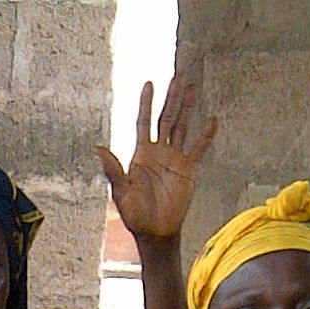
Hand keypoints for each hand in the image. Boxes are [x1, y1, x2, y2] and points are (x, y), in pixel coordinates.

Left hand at [96, 75, 216, 245]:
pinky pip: (198, 149)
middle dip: (171, 98)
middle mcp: (158, 152)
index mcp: (141, 154)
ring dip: (187, 108)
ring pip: (181, 127)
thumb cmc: (135, 215)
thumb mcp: (121, 192)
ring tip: (193, 88)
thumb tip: (97, 148)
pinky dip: (205, 136)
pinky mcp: (188, 170)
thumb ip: (113, 170)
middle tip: (178, 76)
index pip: (144, 122)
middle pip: (165, 118)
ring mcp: (174, 159)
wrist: (155, 232)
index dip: (146, 103)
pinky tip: (212, 121)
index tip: (149, 83)